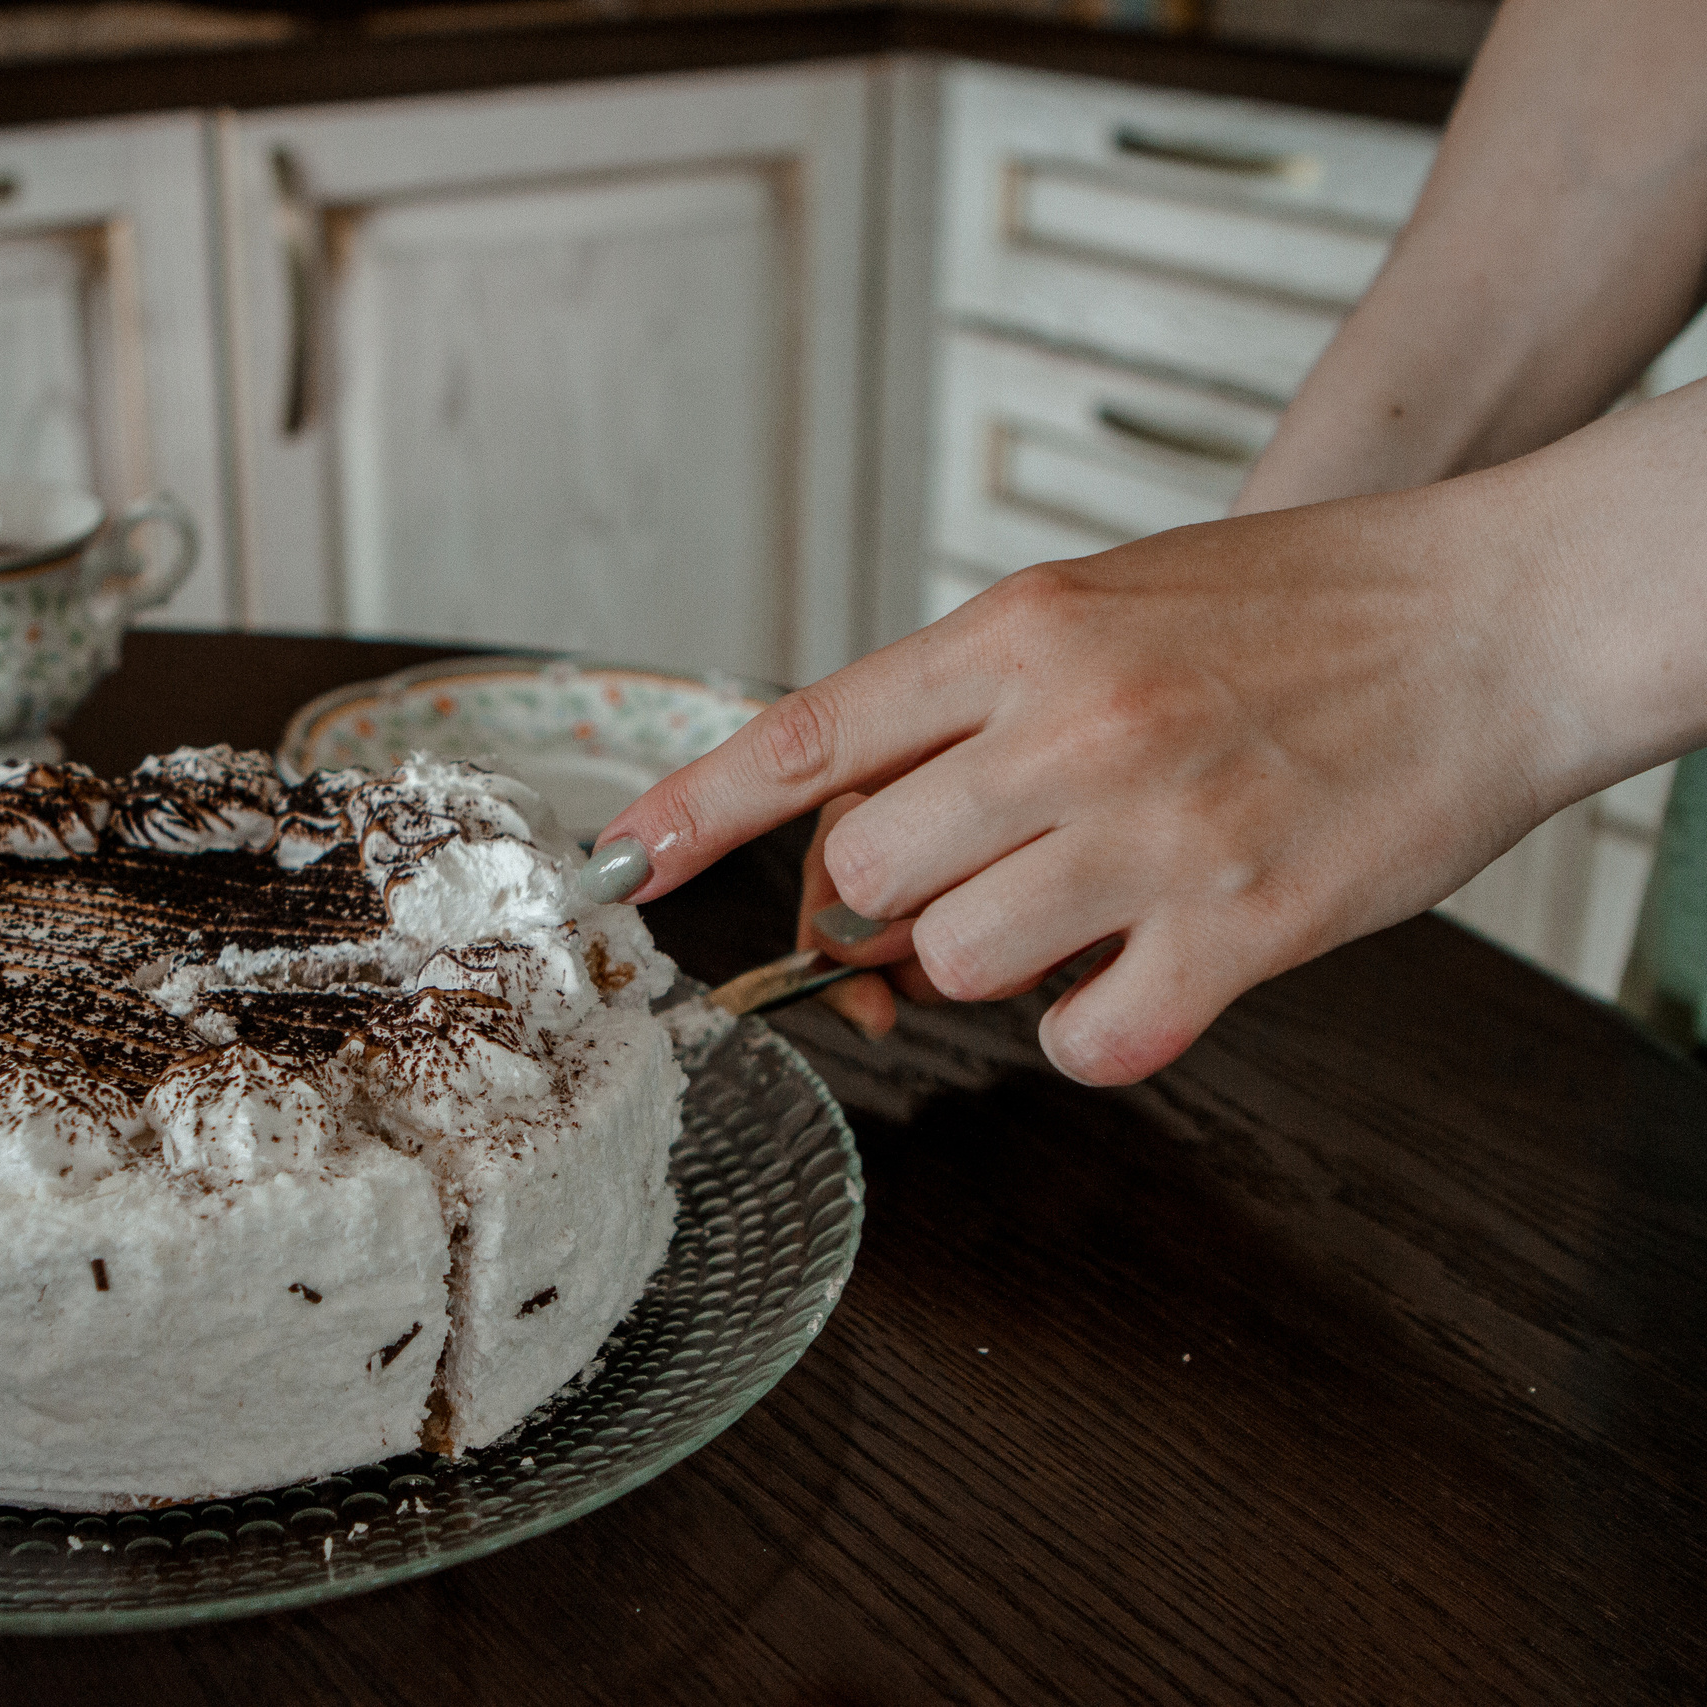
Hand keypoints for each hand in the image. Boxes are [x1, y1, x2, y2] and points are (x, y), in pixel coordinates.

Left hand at [585, 468, 1629, 1085]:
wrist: (1498, 616)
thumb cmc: (1304, 608)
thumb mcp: (1105, 604)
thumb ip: (974, 706)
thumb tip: (866, 827)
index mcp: (1021, 632)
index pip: (809, 732)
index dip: (696, 808)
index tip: (619, 864)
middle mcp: (1069, 726)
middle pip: (869, 877)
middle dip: (895, 907)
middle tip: (977, 882)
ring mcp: (1151, 829)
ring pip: (960, 963)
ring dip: (1000, 962)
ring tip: (1092, 903)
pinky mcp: (1242, 926)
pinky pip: (1089, 1038)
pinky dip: (1098, 1030)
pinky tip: (1150, 974)